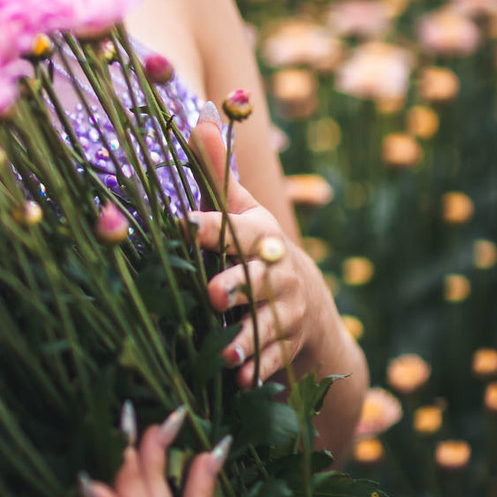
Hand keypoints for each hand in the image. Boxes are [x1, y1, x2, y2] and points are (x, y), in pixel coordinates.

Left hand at [188, 115, 318, 388]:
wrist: (312, 309)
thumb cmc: (258, 251)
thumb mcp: (243, 213)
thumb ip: (218, 173)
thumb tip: (200, 114)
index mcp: (261, 236)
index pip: (237, 228)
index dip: (213, 227)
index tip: (184, 225)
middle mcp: (278, 272)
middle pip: (259, 277)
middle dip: (236, 285)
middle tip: (211, 294)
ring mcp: (288, 311)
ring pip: (268, 324)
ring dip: (246, 338)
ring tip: (224, 353)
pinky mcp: (290, 345)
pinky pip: (276, 359)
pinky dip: (260, 370)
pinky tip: (242, 381)